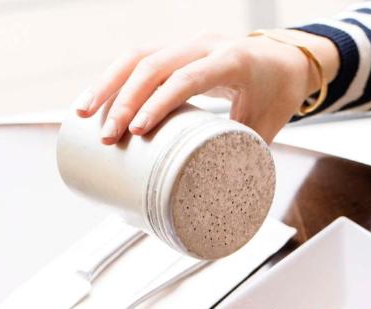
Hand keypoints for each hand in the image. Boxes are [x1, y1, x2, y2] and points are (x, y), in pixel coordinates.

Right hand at [71, 30, 336, 144]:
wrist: (288, 60)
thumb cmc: (278, 96)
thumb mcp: (267, 127)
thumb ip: (242, 157)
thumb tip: (219, 203)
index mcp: (233, 61)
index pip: (188, 78)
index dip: (159, 103)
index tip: (137, 131)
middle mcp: (206, 44)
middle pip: (155, 64)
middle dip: (123, 100)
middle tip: (105, 137)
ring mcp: (187, 43)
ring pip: (138, 54)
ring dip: (107, 84)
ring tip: (82, 115)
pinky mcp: (175, 49)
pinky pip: (138, 56)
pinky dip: (114, 77)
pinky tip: (94, 99)